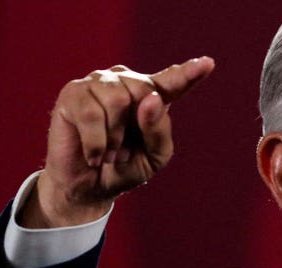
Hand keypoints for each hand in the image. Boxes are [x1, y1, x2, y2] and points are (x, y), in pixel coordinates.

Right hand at [20, 57, 214, 227]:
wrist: (88, 189)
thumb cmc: (125, 168)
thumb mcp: (154, 156)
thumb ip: (159, 129)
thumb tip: (150, 99)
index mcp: (152, 96)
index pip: (173, 81)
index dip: (190, 73)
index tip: (208, 63)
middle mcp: (126, 82)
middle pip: (143, 91)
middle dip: (134, 128)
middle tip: (123, 150)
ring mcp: (98, 83)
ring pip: (117, 100)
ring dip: (114, 138)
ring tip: (108, 151)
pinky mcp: (73, 93)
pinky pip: (91, 114)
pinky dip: (96, 143)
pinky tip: (93, 155)